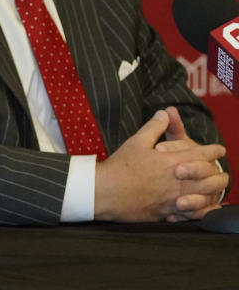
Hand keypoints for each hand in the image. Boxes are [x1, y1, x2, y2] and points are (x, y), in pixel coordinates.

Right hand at [94, 108, 226, 222]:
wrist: (105, 192)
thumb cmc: (120, 166)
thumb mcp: (136, 141)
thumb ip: (154, 127)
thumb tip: (165, 113)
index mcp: (171, 161)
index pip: (201, 154)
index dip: (213, 151)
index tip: (219, 149)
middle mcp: (177, 181)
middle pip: (208, 177)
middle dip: (217, 172)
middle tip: (221, 171)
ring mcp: (173, 199)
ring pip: (203, 196)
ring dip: (213, 191)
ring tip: (217, 188)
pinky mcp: (166, 212)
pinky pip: (191, 214)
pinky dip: (201, 211)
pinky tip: (204, 209)